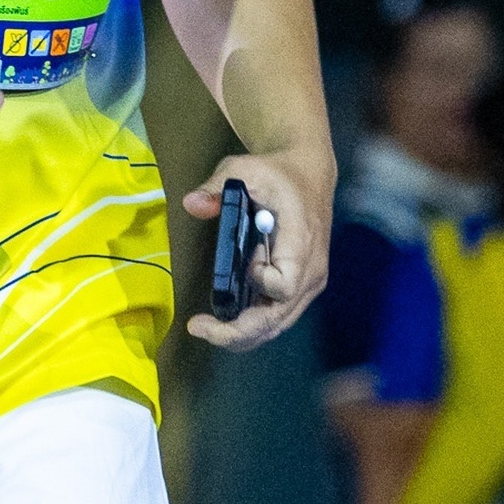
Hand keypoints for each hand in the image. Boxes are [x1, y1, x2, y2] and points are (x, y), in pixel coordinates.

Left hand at [182, 153, 331, 349]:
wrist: (309, 176)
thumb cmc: (277, 173)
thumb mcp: (245, 169)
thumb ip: (217, 186)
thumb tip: (191, 204)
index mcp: (302, 242)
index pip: (285, 284)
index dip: (261, 283)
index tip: (246, 263)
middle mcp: (311, 270)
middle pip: (278, 318)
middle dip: (238, 331)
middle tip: (198, 327)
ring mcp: (309, 283)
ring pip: (278, 325)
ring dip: (241, 334)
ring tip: (205, 328)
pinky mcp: (301, 288)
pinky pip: (277, 317)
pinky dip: (251, 326)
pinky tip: (224, 321)